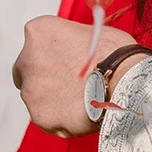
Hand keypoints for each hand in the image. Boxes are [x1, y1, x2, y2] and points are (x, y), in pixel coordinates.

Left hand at [13, 16, 133, 136]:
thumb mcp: (91, 31)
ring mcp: (31, 90)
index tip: (65, 62)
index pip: (34, 44)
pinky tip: (81, 113)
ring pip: (36, 97)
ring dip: (52, 99)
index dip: (51, 55)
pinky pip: (47, 119)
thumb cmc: (115, 53)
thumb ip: (71, 40)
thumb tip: (74, 48)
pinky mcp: (39, 116)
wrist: (125, 82)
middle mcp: (26, 59)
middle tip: (69, 84)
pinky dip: (60, 118)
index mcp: (38, 32)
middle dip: (44, 77)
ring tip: (81, 100)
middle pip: (27, 72)